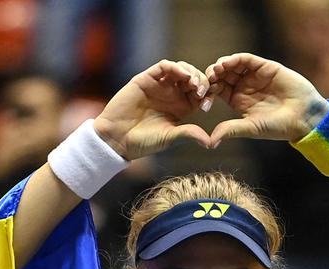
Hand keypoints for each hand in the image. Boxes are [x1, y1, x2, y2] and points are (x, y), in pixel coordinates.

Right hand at [92, 60, 211, 159]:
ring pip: (180, 69)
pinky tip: (182, 75)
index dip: (208, 93)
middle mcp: (172, 93)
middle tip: (201, 91)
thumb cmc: (144, 141)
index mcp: (182, 106)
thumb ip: (189, 134)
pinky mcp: (147, 79)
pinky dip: (175, 67)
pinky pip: (163, 66)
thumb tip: (210, 143)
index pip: (201, 92)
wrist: (118, 138)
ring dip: (190, 72)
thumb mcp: (171, 137)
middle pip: (193, 77)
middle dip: (201, 81)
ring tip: (193, 84)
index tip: (208, 102)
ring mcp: (160, 85)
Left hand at [205, 53, 328, 146]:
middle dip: (211, 76)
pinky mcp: (265, 66)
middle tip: (204, 80)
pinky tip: (227, 64)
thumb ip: (231, 130)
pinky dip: (235, 59)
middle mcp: (244, 86)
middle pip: (221, 75)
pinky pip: (246, 59)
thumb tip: (210, 142)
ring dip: (220, 66)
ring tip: (214, 71)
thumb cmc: (278, 126)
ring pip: (231, 65)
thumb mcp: (251, 127)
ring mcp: (254, 75)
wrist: (303, 117)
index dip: (207, 90)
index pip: (217, 90)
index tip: (201, 96)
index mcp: (237, 100)